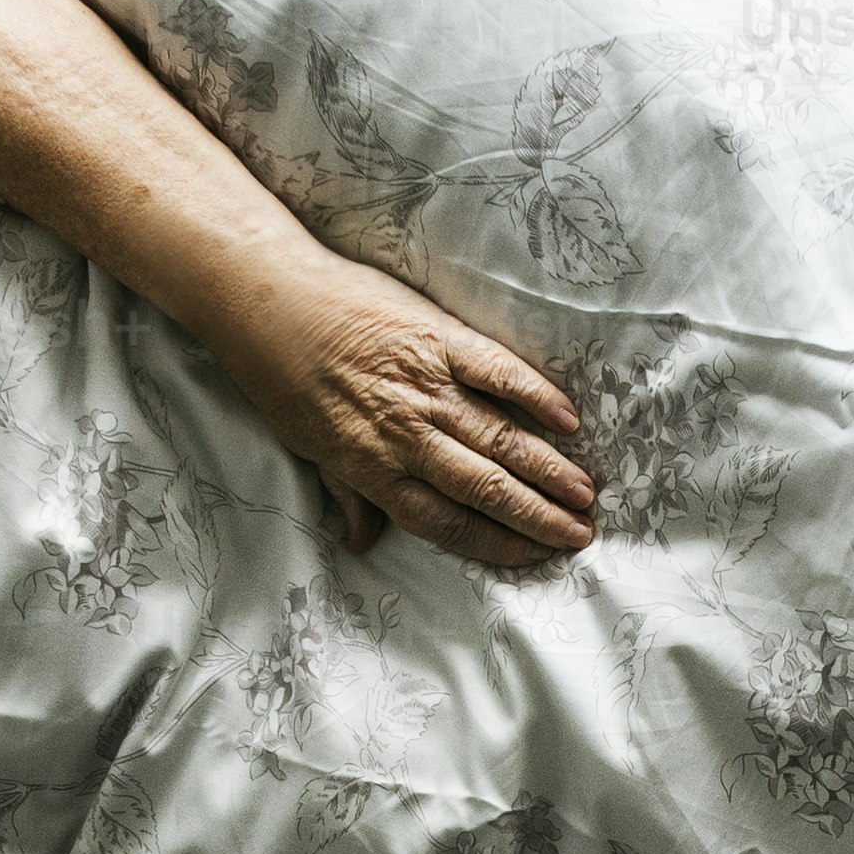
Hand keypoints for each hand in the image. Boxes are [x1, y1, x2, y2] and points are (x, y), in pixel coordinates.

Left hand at [208, 256, 597, 567]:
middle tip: (580, 534)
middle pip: (485, 488)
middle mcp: (405, 435)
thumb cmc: (280, 374)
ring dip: (548, 470)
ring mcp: (425, 385)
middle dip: (537, 517)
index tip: (532, 555)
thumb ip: (344, 493)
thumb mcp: (304, 445)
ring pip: (499, 439)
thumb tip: (361, 542)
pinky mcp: (437, 337)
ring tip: (585, 494)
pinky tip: (568, 420)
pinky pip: (496, 371)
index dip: (495, 544)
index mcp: (371, 468)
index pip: (446, 521)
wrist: (267, 298)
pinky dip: (535, 395)